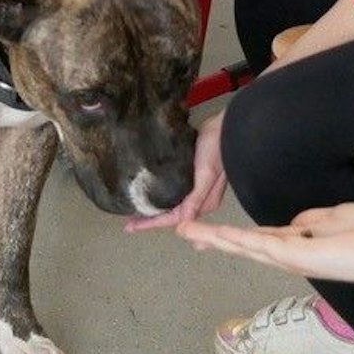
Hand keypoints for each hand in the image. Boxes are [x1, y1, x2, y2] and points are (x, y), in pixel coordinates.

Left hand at [125, 111, 225, 232]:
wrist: (225, 126)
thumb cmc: (216, 149)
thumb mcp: (207, 174)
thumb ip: (196, 198)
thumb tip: (183, 222)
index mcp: (204, 203)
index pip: (174, 219)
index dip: (151, 223)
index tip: (131, 227)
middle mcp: (199, 199)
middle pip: (171, 214)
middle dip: (151, 218)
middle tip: (128, 222)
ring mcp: (195, 187)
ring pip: (171, 203)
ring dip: (154, 206)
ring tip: (135, 209)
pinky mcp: (190, 174)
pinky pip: (172, 190)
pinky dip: (159, 193)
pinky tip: (148, 191)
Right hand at [177, 203, 353, 285]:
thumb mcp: (333, 218)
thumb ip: (310, 221)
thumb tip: (295, 223)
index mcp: (296, 245)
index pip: (256, 239)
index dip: (231, 234)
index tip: (207, 230)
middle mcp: (289, 255)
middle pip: (242, 245)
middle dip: (212, 238)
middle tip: (183, 232)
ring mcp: (291, 258)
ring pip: (245, 246)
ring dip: (216, 238)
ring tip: (188, 231)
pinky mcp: (296, 256)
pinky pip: (260, 245)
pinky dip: (236, 239)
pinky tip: (217, 234)